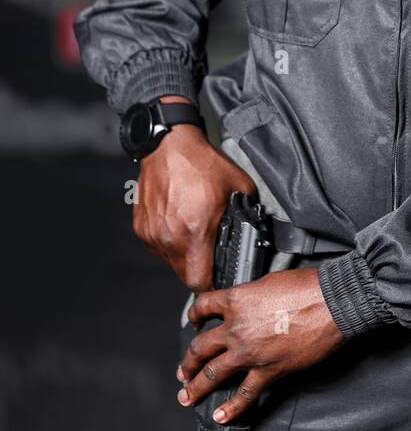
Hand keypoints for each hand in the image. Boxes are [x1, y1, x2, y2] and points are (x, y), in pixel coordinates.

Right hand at [134, 95, 256, 291]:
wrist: (168, 146)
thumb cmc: (202, 164)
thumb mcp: (238, 188)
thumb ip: (245, 216)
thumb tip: (249, 234)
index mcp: (195, 231)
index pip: (199, 281)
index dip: (211, 284)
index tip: (218, 278)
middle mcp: (170, 237)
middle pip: (184, 275)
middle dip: (199, 269)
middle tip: (210, 253)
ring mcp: (153, 233)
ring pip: (170, 262)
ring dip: (183, 255)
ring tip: (193, 231)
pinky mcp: (141, 227)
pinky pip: (158, 246)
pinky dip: (169, 241)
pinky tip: (179, 221)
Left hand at [176, 268, 345, 422]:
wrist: (333, 302)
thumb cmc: (308, 287)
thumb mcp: (269, 281)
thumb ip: (252, 295)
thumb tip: (250, 303)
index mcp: (237, 300)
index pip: (202, 307)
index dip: (194, 316)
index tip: (193, 323)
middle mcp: (237, 327)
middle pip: (200, 347)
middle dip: (188, 362)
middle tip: (183, 371)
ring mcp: (250, 352)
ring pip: (213, 373)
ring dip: (196, 387)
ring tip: (187, 395)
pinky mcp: (269, 370)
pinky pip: (245, 393)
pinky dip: (231, 408)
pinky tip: (220, 416)